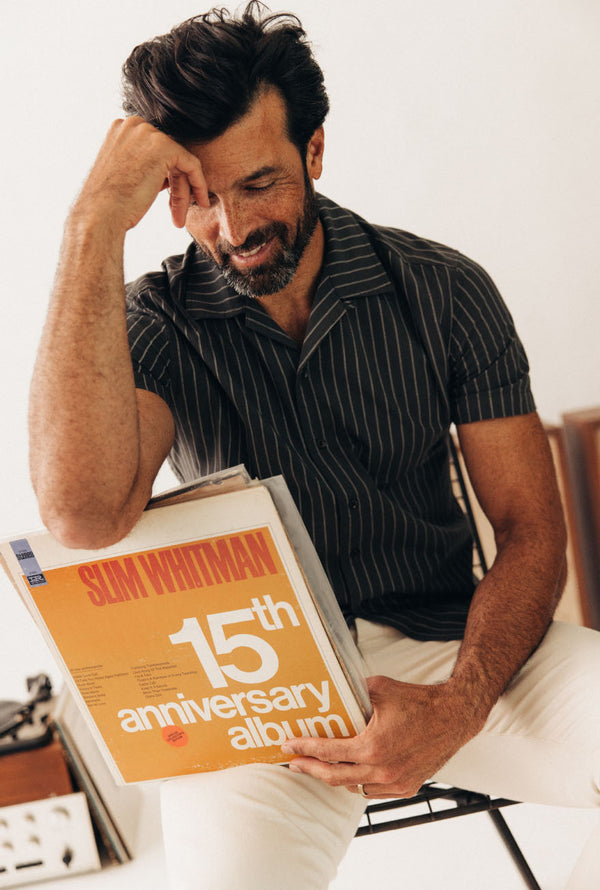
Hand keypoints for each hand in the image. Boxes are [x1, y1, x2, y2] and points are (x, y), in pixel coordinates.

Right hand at [72, 116, 208, 231]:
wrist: (100, 215)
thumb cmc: (108, 204)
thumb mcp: (122, 174)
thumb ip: (140, 163)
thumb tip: (164, 172)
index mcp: (121, 129)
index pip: (154, 150)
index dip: (164, 176)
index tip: (167, 198)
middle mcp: (133, 125)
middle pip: (168, 156)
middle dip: (175, 186)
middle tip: (177, 213)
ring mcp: (148, 134)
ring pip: (180, 163)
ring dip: (182, 193)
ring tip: (180, 218)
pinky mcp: (164, 147)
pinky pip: (191, 165)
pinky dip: (198, 184)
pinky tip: (201, 201)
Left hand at [281, 675, 485, 798]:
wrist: (455, 717)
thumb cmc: (419, 701)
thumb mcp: (381, 688)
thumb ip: (355, 690)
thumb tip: (336, 685)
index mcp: (372, 748)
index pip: (327, 752)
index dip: (304, 749)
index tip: (287, 747)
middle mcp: (382, 771)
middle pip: (334, 777)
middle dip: (310, 769)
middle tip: (294, 762)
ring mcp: (395, 783)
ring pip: (354, 787)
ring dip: (336, 778)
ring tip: (321, 766)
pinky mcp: (407, 787)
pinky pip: (374, 793)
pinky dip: (360, 783)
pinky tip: (352, 773)